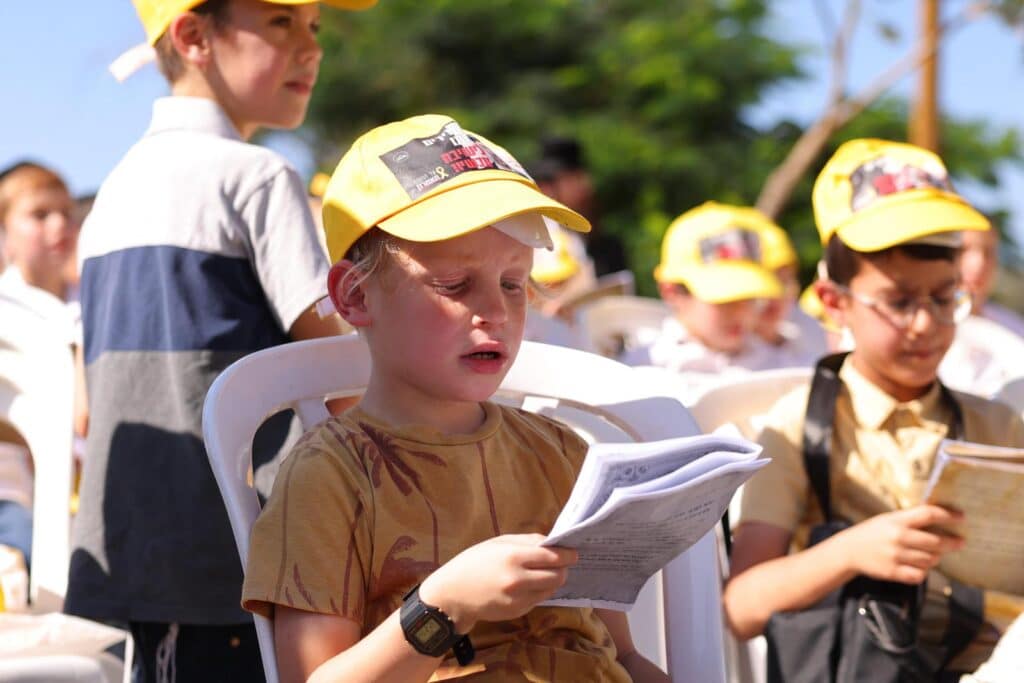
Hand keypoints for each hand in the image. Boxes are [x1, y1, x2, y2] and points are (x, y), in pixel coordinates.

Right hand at [418, 534, 576, 632]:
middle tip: (560, 563)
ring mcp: (518, 599)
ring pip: (551, 589)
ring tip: (542, 572)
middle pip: (558, 575)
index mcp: (513, 557)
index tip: (573, 553)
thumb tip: (553, 543)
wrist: (453, 594)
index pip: (553, 557)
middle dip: (563, 568)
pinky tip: (528, 584)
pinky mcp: (517, 611)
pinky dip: (539, 590)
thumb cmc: (474, 562)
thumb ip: (528, 541)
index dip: (568, 555)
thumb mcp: (498, 543)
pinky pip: (539, 599)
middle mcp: (518, 580)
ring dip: (552, 580)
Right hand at [839, 505, 963, 583]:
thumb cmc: (873, 532)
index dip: (948, 516)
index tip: (962, 517)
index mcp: (897, 520)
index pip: (928, 514)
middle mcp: (898, 537)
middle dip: (951, 542)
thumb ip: (910, 520)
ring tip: (935, 554)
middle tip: (960, 542)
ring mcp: (896, 556)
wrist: (849, 550)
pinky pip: (919, 575)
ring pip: (930, 560)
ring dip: (936, 557)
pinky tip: (921, 566)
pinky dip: (923, 571)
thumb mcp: (889, 519)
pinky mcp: (893, 572)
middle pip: (935, 541)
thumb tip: (940, 518)